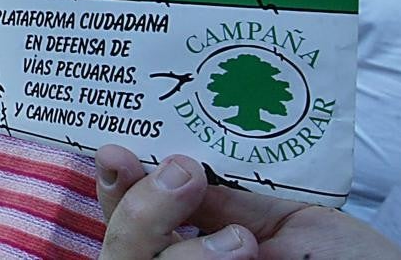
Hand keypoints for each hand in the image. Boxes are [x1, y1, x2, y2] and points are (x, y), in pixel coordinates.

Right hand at [95, 145, 400, 259]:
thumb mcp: (287, 219)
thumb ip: (228, 196)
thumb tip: (173, 159)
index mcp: (194, 239)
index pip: (127, 212)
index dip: (114, 182)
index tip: (117, 151)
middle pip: (117, 246)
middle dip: (138, 207)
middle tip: (183, 175)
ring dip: (178, 245)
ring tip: (239, 238)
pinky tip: (243, 252)